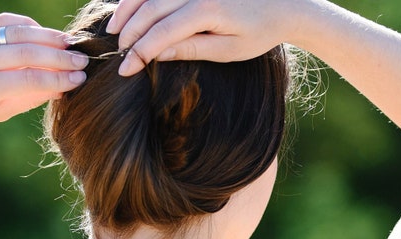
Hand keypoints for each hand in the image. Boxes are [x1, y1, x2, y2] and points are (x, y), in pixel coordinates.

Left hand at [0, 12, 87, 131]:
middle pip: (27, 52)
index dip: (58, 78)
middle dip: (59, 56)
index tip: (79, 79)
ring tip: (69, 45)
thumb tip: (60, 87)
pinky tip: (45, 35)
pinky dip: (27, 26)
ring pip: (18, 32)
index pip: (29, 78)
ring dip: (48, 37)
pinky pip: (5, 20)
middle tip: (82, 60)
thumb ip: (26, 98)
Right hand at [105, 0, 293, 76]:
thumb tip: (158, 53)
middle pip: (151, 7)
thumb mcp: (228, 50)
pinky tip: (132, 8)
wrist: (285, 3)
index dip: (139, 52)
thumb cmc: (259, 32)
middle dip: (130, 31)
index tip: (125, 70)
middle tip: (116, 51)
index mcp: (207, 9)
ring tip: (115, 29)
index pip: (161, 32)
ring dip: (129, 8)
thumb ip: (192, 48)